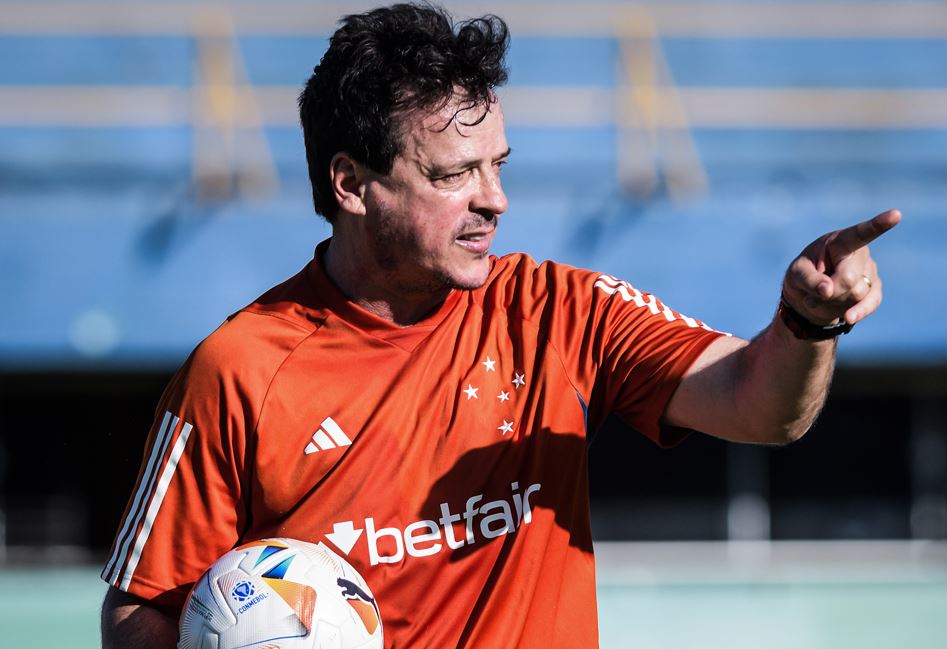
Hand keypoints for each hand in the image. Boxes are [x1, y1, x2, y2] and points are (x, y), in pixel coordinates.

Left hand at [783, 209, 900, 325]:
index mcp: (840, 241)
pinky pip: (872, 302)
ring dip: (834, 302)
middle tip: (815, 293)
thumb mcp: (796, 275)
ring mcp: (870, 271)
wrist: (810, 295)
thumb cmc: (802, 275)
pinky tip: (848, 317)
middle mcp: (860, 253)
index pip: (859, 233)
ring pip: (857, 294)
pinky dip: (859, 312)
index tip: (896, 215)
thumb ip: (809, 280)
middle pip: (849, 279)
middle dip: (829, 291)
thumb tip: (828, 291)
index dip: (878, 224)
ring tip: (821, 297)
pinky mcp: (874, 289)